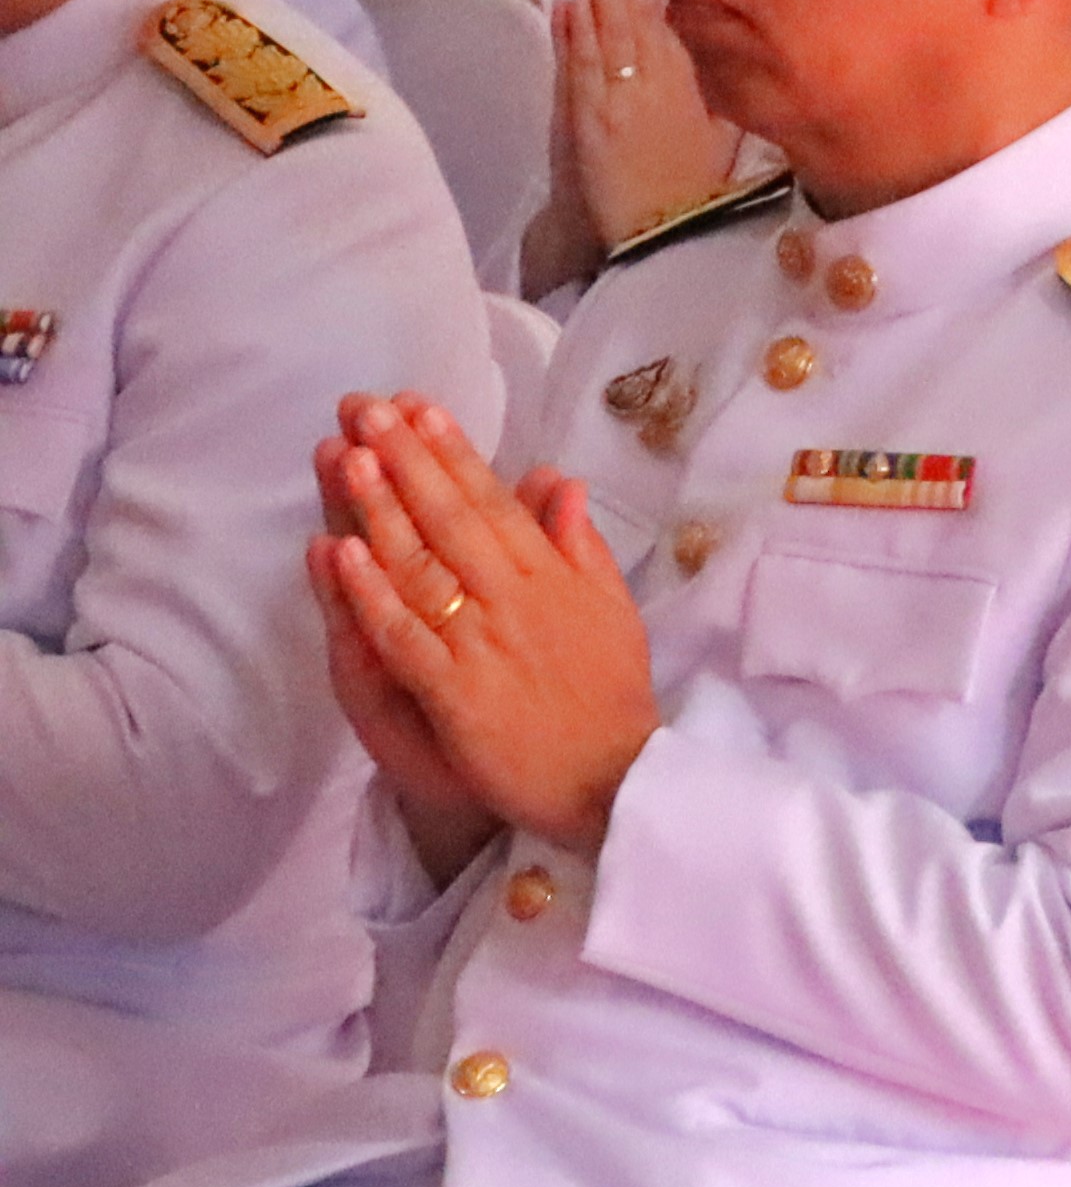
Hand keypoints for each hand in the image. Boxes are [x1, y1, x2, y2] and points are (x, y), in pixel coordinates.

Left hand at [313, 397, 653, 870]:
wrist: (617, 779)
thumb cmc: (610, 696)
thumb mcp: (612, 608)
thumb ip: (581, 544)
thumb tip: (558, 481)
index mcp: (554, 576)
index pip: (495, 501)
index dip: (454, 453)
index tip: (420, 407)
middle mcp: (517, 599)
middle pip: (452, 518)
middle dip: (407, 459)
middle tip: (366, 408)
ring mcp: (484, 643)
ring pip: (422, 565)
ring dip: (381, 509)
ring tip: (345, 458)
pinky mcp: (456, 692)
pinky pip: (404, 636)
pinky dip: (371, 594)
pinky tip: (338, 555)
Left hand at [555, 0, 738, 252]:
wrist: (658, 237)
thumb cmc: (699, 189)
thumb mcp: (729, 131)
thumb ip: (724, 84)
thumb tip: (725, 42)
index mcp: (691, 81)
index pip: (669, 19)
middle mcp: (650, 81)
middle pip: (632, 16)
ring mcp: (612, 97)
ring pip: (602, 33)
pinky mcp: (582, 118)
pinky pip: (576, 65)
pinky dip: (569, 34)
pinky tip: (566, 7)